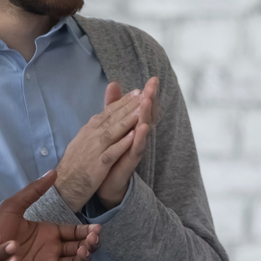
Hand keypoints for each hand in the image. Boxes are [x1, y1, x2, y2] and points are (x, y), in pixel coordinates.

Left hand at [0, 170, 101, 260]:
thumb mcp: (12, 206)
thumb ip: (33, 190)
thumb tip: (53, 171)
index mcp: (50, 233)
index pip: (76, 232)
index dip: (88, 232)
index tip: (96, 230)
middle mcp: (52, 250)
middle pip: (80, 249)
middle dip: (90, 245)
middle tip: (90, 242)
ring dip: (83, 260)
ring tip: (80, 254)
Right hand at [55, 87, 142, 210]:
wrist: (62, 188)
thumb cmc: (74, 165)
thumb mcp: (82, 142)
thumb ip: (93, 128)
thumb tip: (100, 116)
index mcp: (88, 131)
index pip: (107, 113)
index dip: (121, 102)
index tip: (136, 92)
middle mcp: (90, 137)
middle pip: (111, 118)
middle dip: (127, 106)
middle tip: (142, 93)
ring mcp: (93, 151)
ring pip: (112, 132)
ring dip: (126, 120)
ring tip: (140, 109)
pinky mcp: (97, 166)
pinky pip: (111, 153)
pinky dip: (121, 144)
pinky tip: (133, 136)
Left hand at [97, 77, 158, 208]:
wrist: (106, 181)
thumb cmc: (113, 152)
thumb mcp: (112, 124)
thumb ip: (114, 105)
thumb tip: (114, 83)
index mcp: (134, 126)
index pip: (142, 107)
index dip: (147, 93)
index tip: (153, 78)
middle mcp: (138, 136)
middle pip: (146, 114)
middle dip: (150, 99)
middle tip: (154, 85)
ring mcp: (135, 148)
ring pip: (143, 129)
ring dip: (146, 115)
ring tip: (148, 101)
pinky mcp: (131, 161)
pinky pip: (137, 148)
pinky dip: (140, 138)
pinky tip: (142, 128)